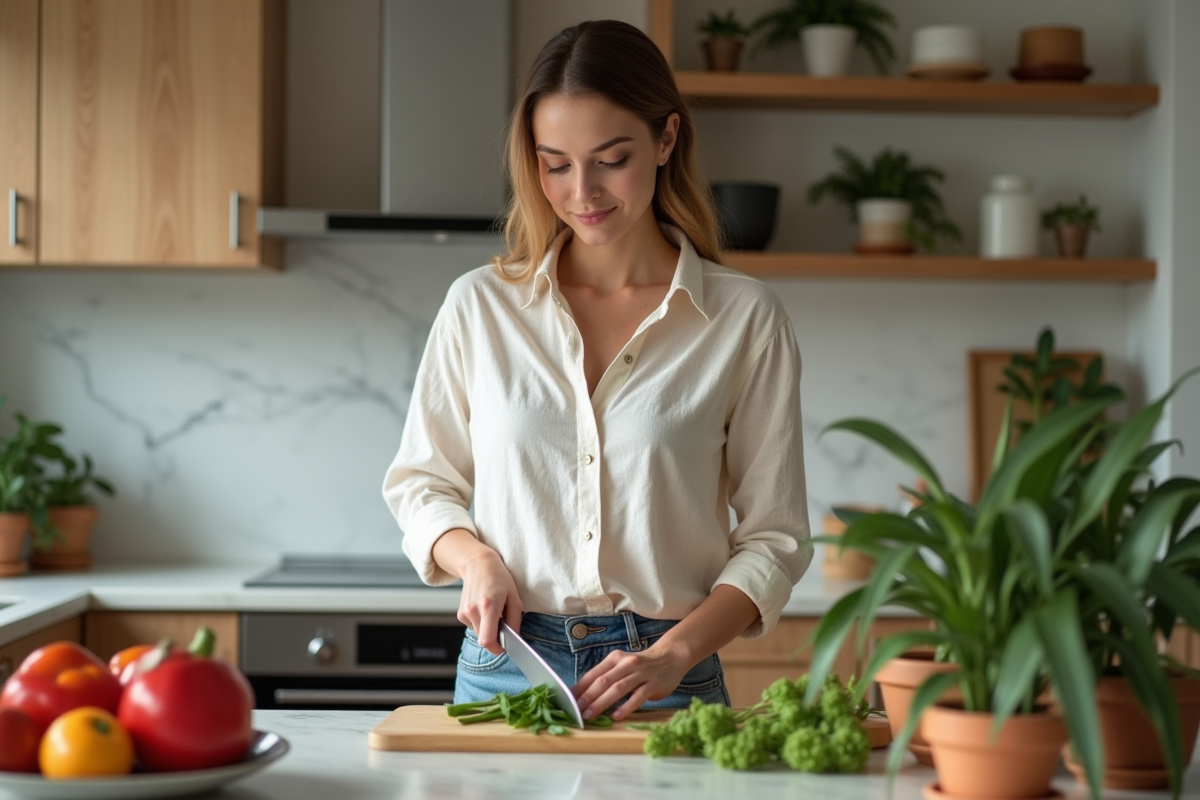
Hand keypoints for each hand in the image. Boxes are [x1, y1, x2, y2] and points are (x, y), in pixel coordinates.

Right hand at [457, 550, 521, 655]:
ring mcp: (464, 612)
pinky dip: (481, 623)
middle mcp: (473, 610)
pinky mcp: (460, 613)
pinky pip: (474, 627)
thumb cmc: (499, 578)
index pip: (487, 640)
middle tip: (503, 626)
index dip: (496, 648)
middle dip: (495, 638)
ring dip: (488, 630)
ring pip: (479, 634)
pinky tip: (484, 609)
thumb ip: (514, 621)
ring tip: (493, 613)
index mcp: (489, 606)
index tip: (504, 647)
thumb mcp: (515, 597)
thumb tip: (513, 639)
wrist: (478, 564)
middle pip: (483, 640)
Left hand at [572, 644, 689, 721]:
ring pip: (618, 688)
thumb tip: (582, 695)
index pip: (593, 674)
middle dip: (587, 697)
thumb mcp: (621, 666)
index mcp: (614, 659)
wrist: (670, 658)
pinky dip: (626, 707)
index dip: (579, 689)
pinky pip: (637, 697)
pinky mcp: (653, 684)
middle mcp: (626, 664)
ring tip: (590, 715)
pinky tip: (616, 716)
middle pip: (603, 681)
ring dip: (601, 703)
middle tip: (576, 711)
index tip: (567, 701)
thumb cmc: (641, 666)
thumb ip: (606, 677)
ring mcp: (640, 673)